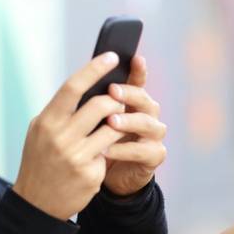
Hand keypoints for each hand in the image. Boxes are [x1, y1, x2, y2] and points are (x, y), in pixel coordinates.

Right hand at [12, 52, 127, 220]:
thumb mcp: (40, 131)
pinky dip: (109, 149)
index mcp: (46, 121)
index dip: (94, 69)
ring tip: (115, 124)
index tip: (112, 56)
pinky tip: (100, 155)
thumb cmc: (39, 160)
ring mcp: (76, 156)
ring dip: (119, 123)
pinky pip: (110, 151)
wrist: (36, 203)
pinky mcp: (91, 174)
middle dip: (115, 100)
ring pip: (113, 128)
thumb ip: (59, 111)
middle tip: (118, 100)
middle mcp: (60, 136)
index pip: (72, 87)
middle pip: (100, 105)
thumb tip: (86, 87)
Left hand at [102, 55, 166, 196]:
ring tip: (110, 122)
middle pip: (144, 99)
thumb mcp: (89, 119)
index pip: (136, 81)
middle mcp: (146, 114)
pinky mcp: (153, 156)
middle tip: (112, 91)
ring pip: (148, 123)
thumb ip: (90, 102)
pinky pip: (143, 151)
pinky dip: (124, 149)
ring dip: (128, 121)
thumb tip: (80, 82)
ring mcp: (152, 135)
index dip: (138, 70)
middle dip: (129, 94)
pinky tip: (106, 149)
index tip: (135, 58)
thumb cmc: (94, 141)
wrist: (103, 174)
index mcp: (131, 101)